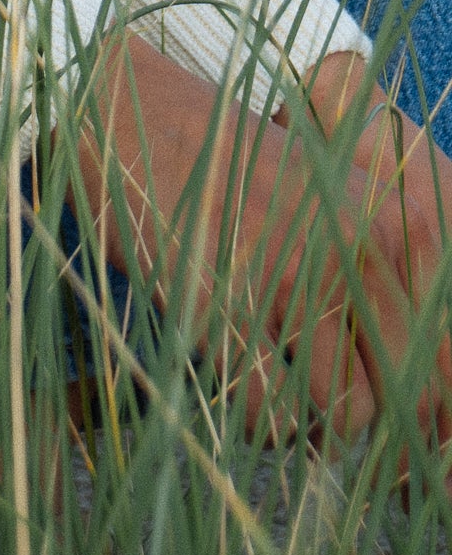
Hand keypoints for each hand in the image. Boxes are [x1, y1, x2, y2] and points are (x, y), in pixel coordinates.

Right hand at [73, 33, 451, 454]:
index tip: (408, 436)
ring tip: (283, 376)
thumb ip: (391, 281)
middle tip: (336, 406)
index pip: (448, 354)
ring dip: (314, 418)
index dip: (432, 410)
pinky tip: (243, 376)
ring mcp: (291, 280)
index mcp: (398, 223)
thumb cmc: (237, 167)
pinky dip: (259, 417)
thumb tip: (434, 405)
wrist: (133, 118)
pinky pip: (272, 415)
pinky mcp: (227, 311)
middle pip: (408, 395)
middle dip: (377, 420)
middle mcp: (358, 251)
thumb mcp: (337, 202)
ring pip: (345, 416)